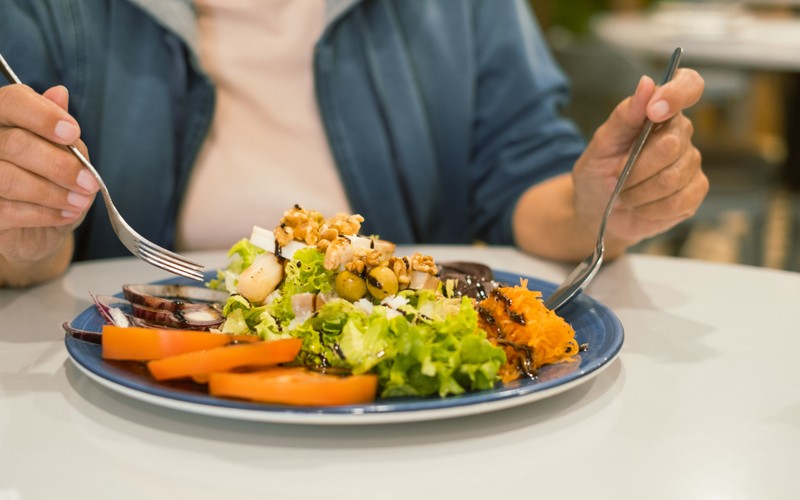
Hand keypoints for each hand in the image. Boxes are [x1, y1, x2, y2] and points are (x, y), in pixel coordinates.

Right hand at [0, 84, 97, 285]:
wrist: (36, 230)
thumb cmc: (51, 184)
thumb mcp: (65, 157)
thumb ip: (61, 131)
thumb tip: (59, 93)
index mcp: (3, 119)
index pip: (12, 101)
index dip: (43, 116)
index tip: (73, 133)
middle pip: (15, 143)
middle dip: (59, 165)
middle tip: (89, 182)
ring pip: (9, 179)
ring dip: (53, 193)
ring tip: (80, 201)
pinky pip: (8, 210)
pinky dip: (44, 214)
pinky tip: (66, 214)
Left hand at [572, 68, 707, 256]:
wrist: (598, 211)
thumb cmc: (599, 172)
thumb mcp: (601, 143)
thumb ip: (624, 115)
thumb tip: (647, 83)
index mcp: (660, 112)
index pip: (689, 85)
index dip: (677, 94)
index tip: (654, 111)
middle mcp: (681, 134)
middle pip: (671, 145)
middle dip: (634, 168)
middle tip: (615, 177)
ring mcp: (691, 163)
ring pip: (671, 178)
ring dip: (637, 192)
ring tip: (623, 194)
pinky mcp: (695, 192)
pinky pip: (677, 201)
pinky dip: (649, 208)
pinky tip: (639, 206)